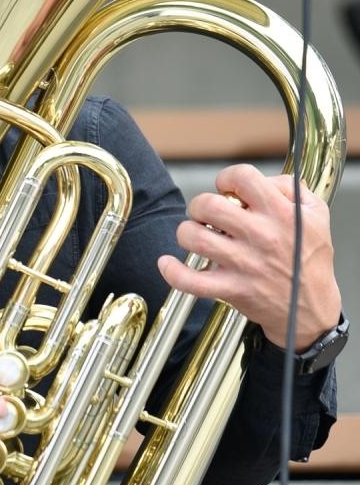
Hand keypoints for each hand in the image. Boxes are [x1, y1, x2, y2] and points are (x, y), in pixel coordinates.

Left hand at [157, 163, 341, 349]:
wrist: (311, 307)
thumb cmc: (310, 259)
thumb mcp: (316, 214)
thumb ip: (290, 188)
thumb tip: (263, 179)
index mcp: (281, 213)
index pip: (242, 177)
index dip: (227, 178)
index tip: (227, 189)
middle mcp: (261, 236)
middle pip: (209, 205)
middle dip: (200, 205)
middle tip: (206, 214)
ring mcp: (244, 264)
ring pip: (194, 237)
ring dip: (187, 232)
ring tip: (196, 235)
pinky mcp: (231, 289)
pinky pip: (190, 281)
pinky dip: (172, 271)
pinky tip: (167, 263)